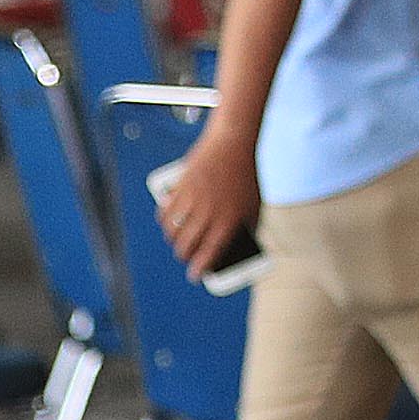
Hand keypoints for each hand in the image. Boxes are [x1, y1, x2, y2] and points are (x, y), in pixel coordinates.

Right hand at [157, 122, 258, 272]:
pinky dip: (164, 222)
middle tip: (187, 257)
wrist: (232, 143)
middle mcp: (208, 213)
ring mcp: (192, 200)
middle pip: (186, 246)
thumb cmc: (245, 176)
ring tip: (178, 241)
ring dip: (173, 241)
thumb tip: (237, 250)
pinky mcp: (180, 188)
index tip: (195, 276)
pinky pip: (164, 214)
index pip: (209, 253)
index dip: (199, 268)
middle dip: (184, 256)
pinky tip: (169, 223)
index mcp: (229, 221)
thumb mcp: (254, 206)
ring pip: (172, 232)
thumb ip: (247, 229)